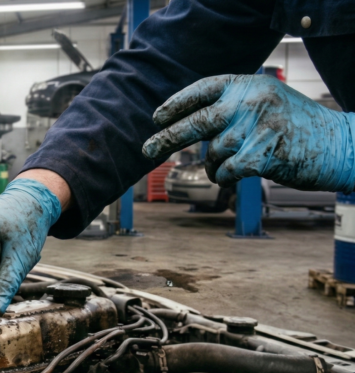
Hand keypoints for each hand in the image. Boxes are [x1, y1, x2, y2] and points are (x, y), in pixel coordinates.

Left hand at [142, 74, 354, 191]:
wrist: (340, 144)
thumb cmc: (297, 129)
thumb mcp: (265, 103)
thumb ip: (232, 109)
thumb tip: (190, 126)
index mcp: (248, 84)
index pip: (203, 89)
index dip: (177, 103)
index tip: (156, 118)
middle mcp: (250, 100)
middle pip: (197, 121)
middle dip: (167, 138)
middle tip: (147, 150)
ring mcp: (258, 125)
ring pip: (214, 152)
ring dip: (214, 166)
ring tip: (226, 168)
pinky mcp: (265, 152)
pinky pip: (228, 171)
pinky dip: (226, 178)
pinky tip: (234, 177)